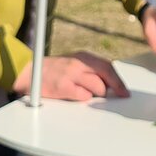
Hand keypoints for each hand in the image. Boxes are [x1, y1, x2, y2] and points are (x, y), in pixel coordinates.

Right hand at [13, 52, 127, 101]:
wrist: (30, 74)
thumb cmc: (56, 72)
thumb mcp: (75, 65)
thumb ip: (92, 71)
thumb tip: (112, 85)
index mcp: (83, 57)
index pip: (107, 66)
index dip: (118, 80)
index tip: (125, 91)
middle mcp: (78, 62)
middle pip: (106, 74)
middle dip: (115, 87)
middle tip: (119, 96)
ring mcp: (71, 74)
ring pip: (97, 87)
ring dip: (96, 94)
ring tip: (84, 92)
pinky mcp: (63, 86)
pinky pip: (84, 96)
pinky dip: (83, 98)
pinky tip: (74, 95)